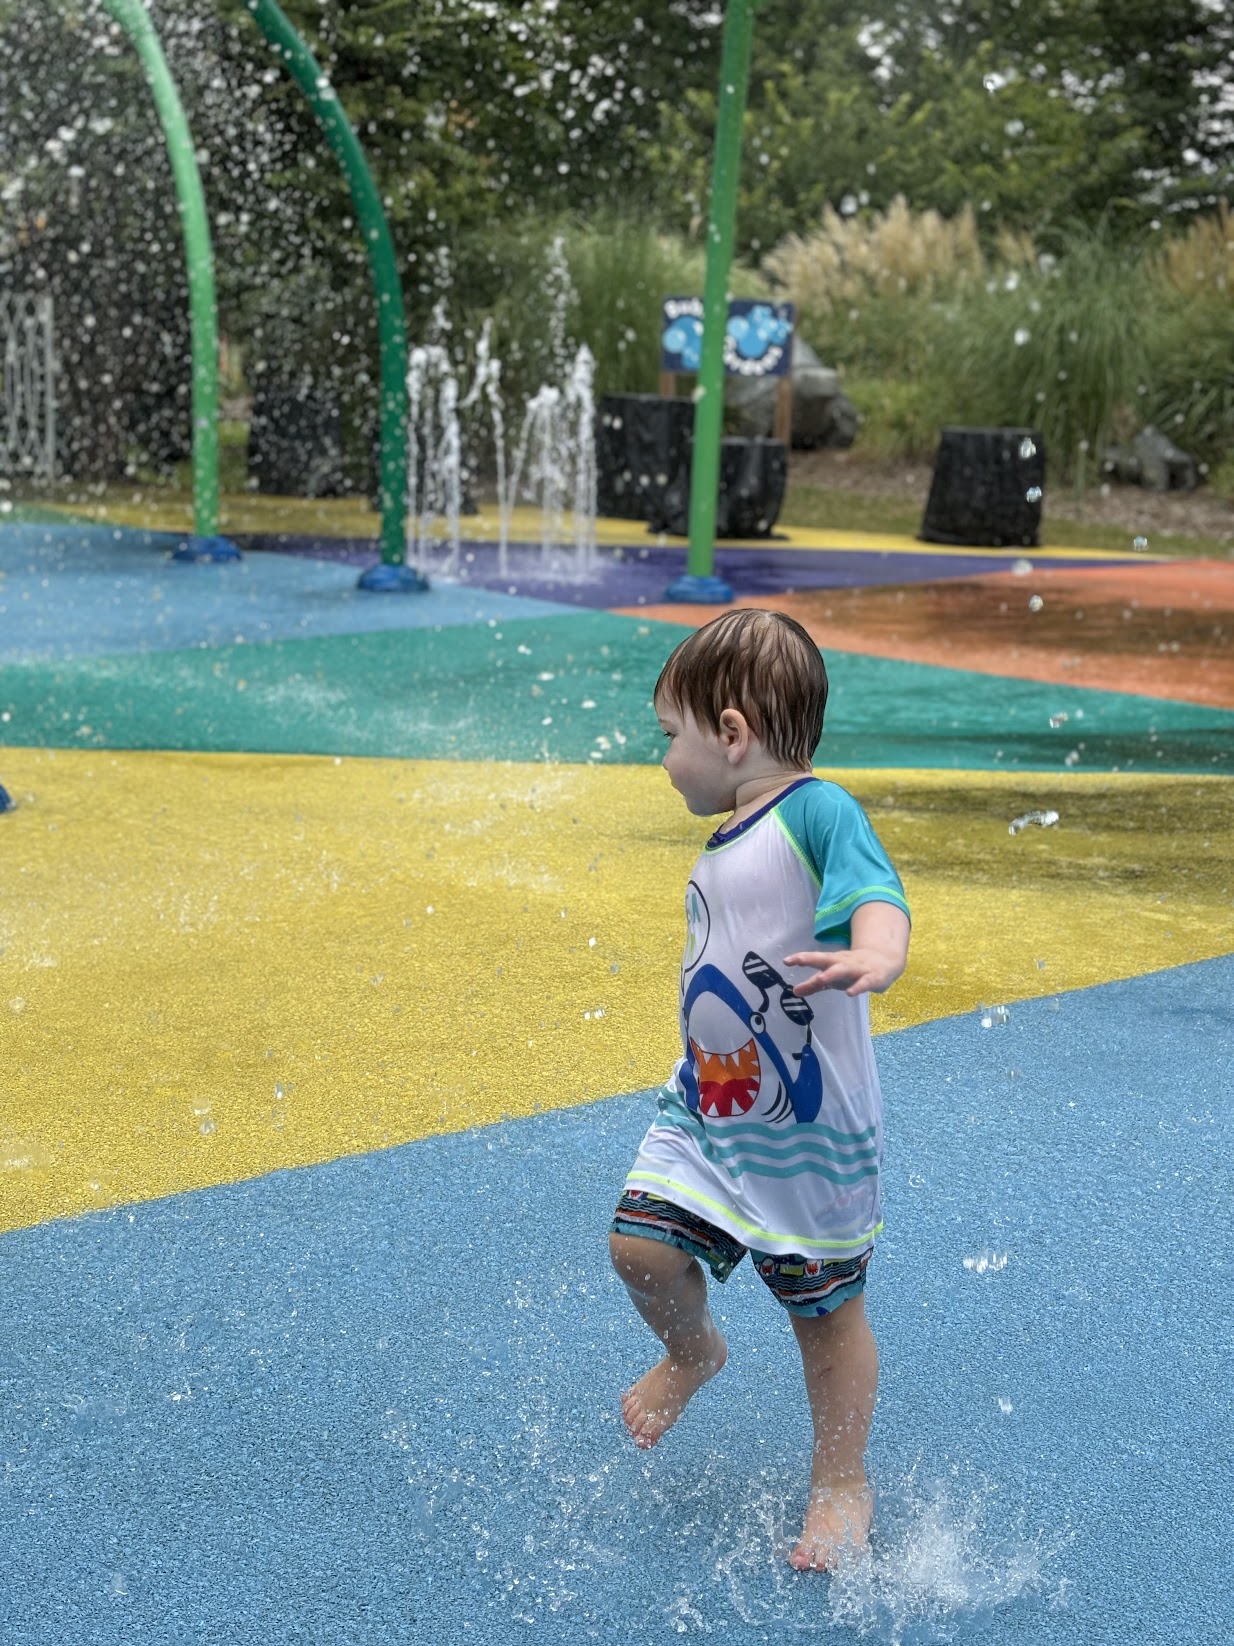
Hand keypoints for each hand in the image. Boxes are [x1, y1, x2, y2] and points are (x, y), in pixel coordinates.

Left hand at [784, 947, 904, 997]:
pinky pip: (864, 982)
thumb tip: (794, 992)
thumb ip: (814, 985)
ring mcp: (858, 969)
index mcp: (833, 961)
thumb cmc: (852, 970)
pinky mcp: (872, 978)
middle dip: (812, 959)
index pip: (815, 958)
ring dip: (832, 973)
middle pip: (826, 959)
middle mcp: (844, 962)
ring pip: (844, 969)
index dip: (801, 959)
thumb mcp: (833, 978)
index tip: (786, 960)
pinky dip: (858, 987)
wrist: (885, 961)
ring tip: (821, 978)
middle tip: (797, 961)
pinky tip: (850, 993)